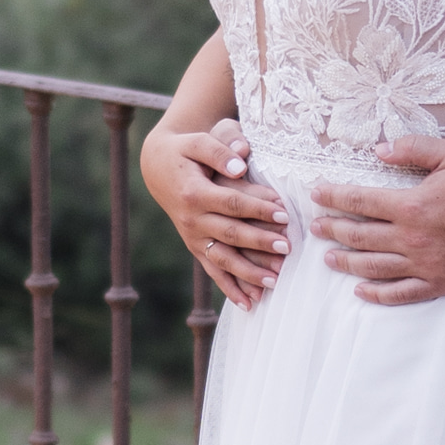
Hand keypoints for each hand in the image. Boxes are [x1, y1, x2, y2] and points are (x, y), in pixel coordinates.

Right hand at [143, 116, 287, 307]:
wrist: (157, 167)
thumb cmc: (184, 150)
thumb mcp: (197, 141)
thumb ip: (219, 149)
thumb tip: (241, 163)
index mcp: (194, 192)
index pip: (232, 202)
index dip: (258, 208)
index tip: (284, 213)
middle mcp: (191, 219)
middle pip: (230, 233)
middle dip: (259, 242)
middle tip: (287, 248)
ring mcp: (192, 236)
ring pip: (222, 258)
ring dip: (247, 272)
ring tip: (274, 282)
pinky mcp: (194, 247)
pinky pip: (213, 271)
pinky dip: (230, 288)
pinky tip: (249, 304)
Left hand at [312, 137, 444, 304]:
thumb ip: (413, 149)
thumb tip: (379, 149)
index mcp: (412, 205)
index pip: (360, 201)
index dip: (334, 197)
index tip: (316, 194)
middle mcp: (412, 239)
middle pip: (359, 235)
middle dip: (332, 229)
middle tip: (315, 227)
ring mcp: (424, 265)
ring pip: (373, 267)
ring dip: (346, 262)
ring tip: (328, 258)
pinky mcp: (438, 283)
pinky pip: (400, 294)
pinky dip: (377, 294)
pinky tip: (360, 291)